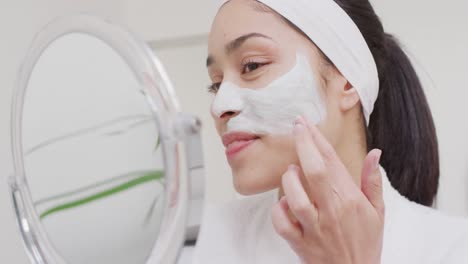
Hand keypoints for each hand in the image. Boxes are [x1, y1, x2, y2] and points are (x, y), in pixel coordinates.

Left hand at [271, 117, 384, 263]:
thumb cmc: (365, 243)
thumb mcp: (378, 212)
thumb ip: (373, 182)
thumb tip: (375, 152)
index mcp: (351, 200)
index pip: (332, 162)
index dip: (317, 139)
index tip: (305, 123)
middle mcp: (332, 212)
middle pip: (314, 171)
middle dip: (303, 144)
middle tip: (296, 126)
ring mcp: (315, 228)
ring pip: (295, 197)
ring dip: (290, 179)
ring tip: (291, 171)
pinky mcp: (301, 244)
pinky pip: (282, 223)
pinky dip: (278, 210)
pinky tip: (284, 203)